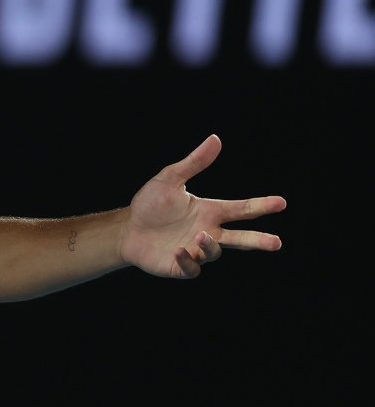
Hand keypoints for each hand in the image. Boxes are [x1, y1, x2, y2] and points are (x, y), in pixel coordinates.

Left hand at [120, 134, 284, 278]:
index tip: (281, 202)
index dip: (261, 206)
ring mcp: (196, 250)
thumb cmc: (150, 204)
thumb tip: (215, 139)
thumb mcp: (170, 179)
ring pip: (214, 252)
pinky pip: (192, 267)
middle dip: (259, 240)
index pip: (241, 209)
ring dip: (210, 245)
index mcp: (210, 211)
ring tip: (200, 235)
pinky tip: (179, 251)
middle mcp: (208, 232)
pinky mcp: (181, 266)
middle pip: (240, 238)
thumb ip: (194, 163)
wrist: (126, 229)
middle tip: (277, 243)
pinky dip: (189, 260)